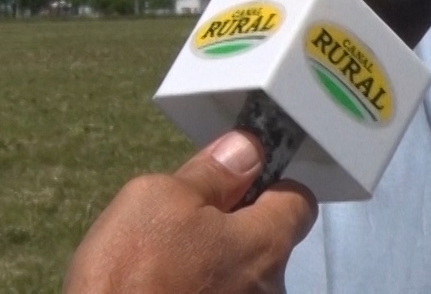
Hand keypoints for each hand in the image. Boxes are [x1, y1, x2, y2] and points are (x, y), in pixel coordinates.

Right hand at [63, 131, 319, 293]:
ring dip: (214, 267)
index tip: (235, 184)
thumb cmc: (131, 272)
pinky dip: (199, 291)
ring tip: (164, 268)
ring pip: (241, 278)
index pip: (299, 202)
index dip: (269, 185)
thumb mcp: (158, 198)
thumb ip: (212, 173)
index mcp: (267, 245)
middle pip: (268, 243)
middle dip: (234, 230)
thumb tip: (246, 151)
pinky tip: (164, 290)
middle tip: (183, 227)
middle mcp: (271, 290)